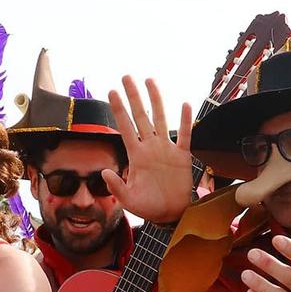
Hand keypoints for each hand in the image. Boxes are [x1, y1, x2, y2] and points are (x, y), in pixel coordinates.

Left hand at [99, 76, 194, 225]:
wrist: (171, 214)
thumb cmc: (149, 208)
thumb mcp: (129, 201)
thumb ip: (116, 187)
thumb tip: (104, 173)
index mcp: (136, 156)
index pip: (125, 127)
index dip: (119, 110)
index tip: (112, 92)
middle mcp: (150, 147)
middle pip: (141, 116)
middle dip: (133, 97)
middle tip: (126, 77)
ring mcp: (166, 149)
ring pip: (161, 119)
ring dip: (156, 100)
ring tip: (149, 81)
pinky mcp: (182, 156)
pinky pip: (185, 135)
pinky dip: (186, 120)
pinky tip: (185, 104)